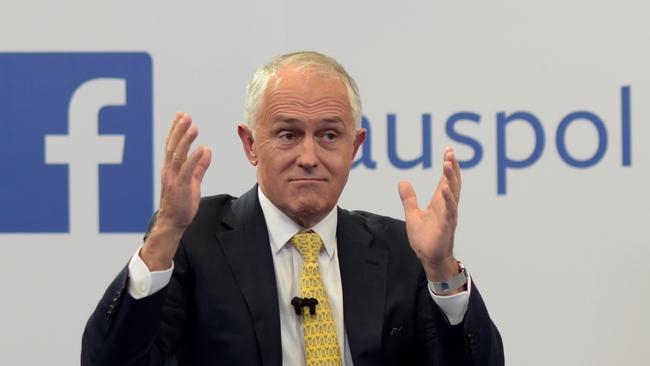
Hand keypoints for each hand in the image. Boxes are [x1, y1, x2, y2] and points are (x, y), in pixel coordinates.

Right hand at [141, 112, 211, 269]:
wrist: (172, 223)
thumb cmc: (181, 204)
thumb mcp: (192, 182)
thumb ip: (199, 167)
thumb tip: (206, 150)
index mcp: (170, 169)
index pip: (172, 145)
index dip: (176, 130)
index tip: (181, 116)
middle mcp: (169, 171)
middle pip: (173, 146)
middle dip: (179, 130)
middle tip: (186, 116)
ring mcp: (173, 179)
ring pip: (178, 156)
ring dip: (185, 140)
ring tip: (193, 127)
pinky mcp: (180, 188)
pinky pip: (186, 171)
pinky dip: (193, 159)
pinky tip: (200, 149)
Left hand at [398, 147, 460, 282]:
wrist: (429, 258)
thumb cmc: (425, 238)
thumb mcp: (412, 214)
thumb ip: (409, 198)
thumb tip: (402, 182)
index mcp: (439, 203)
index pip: (445, 180)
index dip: (448, 166)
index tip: (448, 151)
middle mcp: (447, 206)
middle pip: (452, 183)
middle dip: (452, 167)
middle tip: (450, 152)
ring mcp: (448, 215)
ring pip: (452, 193)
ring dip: (451, 178)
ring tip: (448, 163)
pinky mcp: (446, 226)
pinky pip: (449, 210)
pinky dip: (447, 199)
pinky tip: (444, 188)